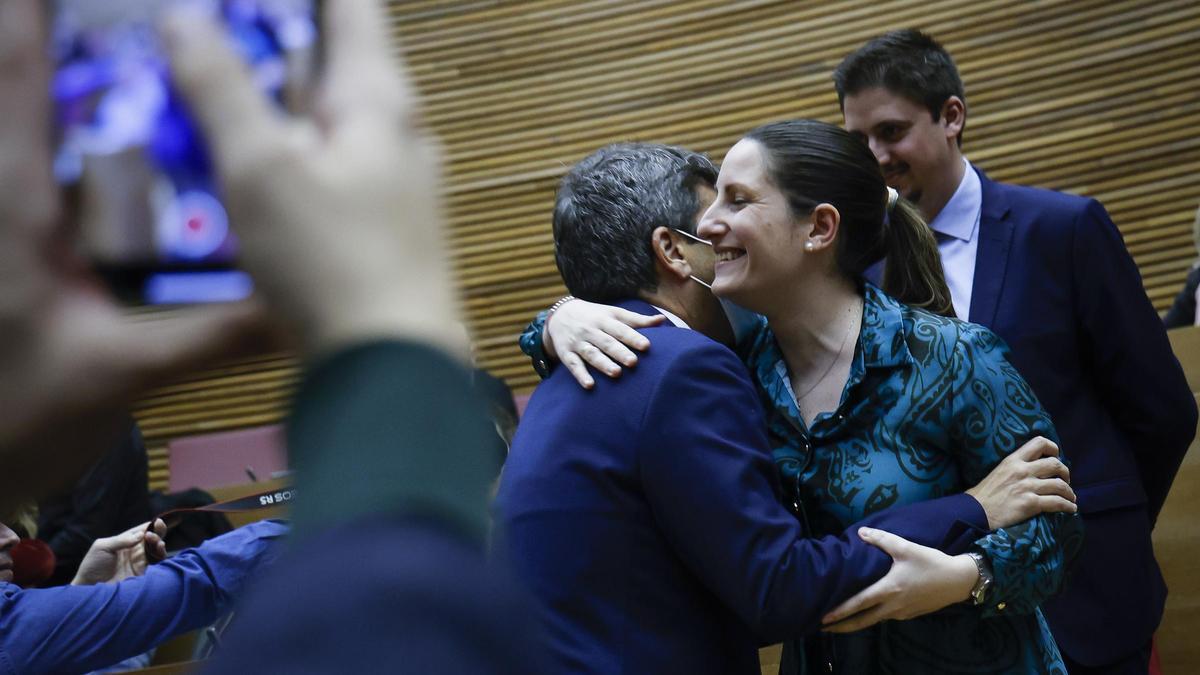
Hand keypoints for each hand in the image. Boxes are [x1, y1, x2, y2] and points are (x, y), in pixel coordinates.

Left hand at [0, 0, 269, 507]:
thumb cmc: (26, 418)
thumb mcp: (126, 375)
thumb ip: (215, 335)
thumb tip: (300, 304)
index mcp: (19, 215)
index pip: (16, 88)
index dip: (29, 21)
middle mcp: (5, 206)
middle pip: (15, 92)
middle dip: (48, 39)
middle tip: (114, 17)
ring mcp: (8, 228)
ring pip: (24, 130)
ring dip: (56, 85)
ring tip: (113, 57)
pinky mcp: (20, 256)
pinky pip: (39, 176)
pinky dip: (64, 139)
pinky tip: (116, 146)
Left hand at [72, 519, 167, 585]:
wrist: (89, 587)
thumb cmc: (92, 565)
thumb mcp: (102, 547)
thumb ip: (121, 540)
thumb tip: (141, 534)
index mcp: (125, 542)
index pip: (141, 531)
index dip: (151, 525)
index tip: (158, 521)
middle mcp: (134, 551)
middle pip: (152, 538)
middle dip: (158, 531)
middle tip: (159, 526)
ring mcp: (139, 562)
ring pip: (156, 549)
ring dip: (158, 541)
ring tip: (154, 538)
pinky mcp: (142, 573)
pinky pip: (156, 562)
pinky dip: (160, 554)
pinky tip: (159, 547)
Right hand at [164, 0, 461, 358]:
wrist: (393, 369)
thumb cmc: (333, 262)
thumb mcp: (261, 168)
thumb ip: (221, 89)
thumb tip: (184, 19)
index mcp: (381, 102)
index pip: (352, 8)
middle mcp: (401, 136)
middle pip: (337, 64)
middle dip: (280, 46)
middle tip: (220, 40)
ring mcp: (397, 186)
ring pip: (330, 124)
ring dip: (280, 106)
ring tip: (224, 99)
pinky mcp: (383, 233)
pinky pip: (331, 173)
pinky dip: (293, 159)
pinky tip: (255, 175)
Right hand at [544, 299, 663, 387]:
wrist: (560, 314)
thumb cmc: (595, 316)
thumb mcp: (613, 313)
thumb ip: (637, 320)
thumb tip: (662, 320)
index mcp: (604, 320)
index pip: (620, 329)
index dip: (633, 337)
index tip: (646, 346)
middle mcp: (591, 331)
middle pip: (606, 342)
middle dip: (620, 352)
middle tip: (634, 362)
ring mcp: (578, 343)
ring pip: (591, 354)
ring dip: (603, 364)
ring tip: (616, 373)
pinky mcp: (566, 354)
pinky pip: (573, 365)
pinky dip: (581, 375)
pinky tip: (589, 385)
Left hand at [820, 527, 977, 632]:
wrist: (958, 580)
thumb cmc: (931, 563)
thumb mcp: (907, 547)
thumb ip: (882, 539)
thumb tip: (860, 533)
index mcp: (889, 589)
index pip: (859, 604)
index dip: (840, 611)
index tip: (823, 618)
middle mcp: (893, 606)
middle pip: (863, 621)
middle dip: (842, 626)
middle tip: (823, 628)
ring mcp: (902, 613)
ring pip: (874, 620)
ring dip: (856, 623)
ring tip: (840, 622)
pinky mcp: (909, 614)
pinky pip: (886, 617)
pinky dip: (873, 617)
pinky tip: (867, 613)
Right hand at [966, 436, 1075, 529]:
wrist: (974, 512)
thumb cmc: (984, 494)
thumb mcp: (998, 471)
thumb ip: (1015, 467)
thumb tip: (1034, 469)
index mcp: (1013, 460)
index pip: (1040, 443)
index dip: (1053, 448)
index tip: (1056, 457)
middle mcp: (1022, 471)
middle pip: (1055, 464)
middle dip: (1065, 473)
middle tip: (1065, 480)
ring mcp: (1027, 487)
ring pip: (1060, 485)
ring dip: (1069, 492)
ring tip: (1070, 497)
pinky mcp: (1030, 504)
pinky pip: (1057, 503)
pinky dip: (1068, 506)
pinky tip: (1071, 508)